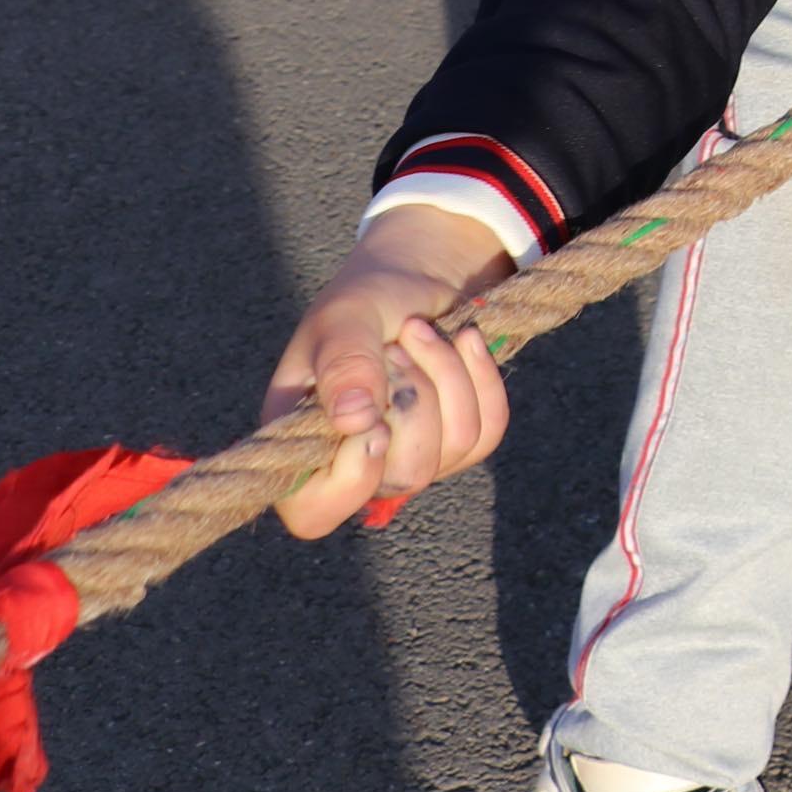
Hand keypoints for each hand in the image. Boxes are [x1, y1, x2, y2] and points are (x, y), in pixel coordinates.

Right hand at [262, 206, 515, 539]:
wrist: (413, 279)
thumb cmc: (363, 299)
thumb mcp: (344, 317)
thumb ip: (343, 363)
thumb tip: (355, 421)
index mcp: (302, 445)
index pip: (315, 513)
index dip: (353, 477)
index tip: (373, 415)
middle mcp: (355, 462)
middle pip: (407, 476)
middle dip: (415, 400)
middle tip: (397, 345)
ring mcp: (412, 454)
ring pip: (456, 448)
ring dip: (449, 377)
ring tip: (421, 331)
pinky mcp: (457, 438)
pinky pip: (488, 430)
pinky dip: (483, 379)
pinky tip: (465, 339)